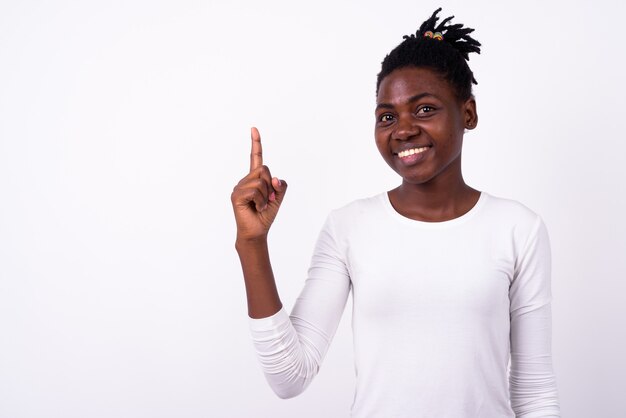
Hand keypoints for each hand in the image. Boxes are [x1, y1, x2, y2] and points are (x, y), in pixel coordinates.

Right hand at [231, 127, 286, 241]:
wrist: (257, 231)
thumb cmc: (265, 215)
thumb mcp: (278, 198)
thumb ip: (280, 185)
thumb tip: (274, 178)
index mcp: (255, 179)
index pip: (255, 158)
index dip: (256, 144)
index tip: (254, 129)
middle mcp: (245, 180)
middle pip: (264, 169)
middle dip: (271, 185)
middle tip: (268, 199)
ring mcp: (239, 187)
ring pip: (261, 181)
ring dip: (266, 196)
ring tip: (260, 206)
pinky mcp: (236, 195)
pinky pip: (255, 191)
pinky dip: (261, 201)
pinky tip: (257, 208)